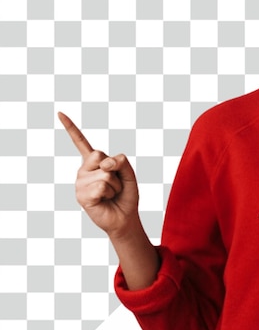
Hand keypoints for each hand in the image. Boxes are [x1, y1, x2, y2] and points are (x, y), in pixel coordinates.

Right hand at [58, 112, 139, 239]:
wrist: (124, 217)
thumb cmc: (125, 195)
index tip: (59, 113)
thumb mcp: (128, 173)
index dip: (70, 127)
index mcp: (93, 162)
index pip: (81, 142)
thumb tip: (105, 162)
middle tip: (114, 184)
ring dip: (115, 186)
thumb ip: (121, 161)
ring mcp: (80, 183)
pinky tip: (104, 200)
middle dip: (116, 171)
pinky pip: (102, 186)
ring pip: (106, 174)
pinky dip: (110, 193)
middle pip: (102, 156)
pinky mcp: (81, 196)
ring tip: (110, 194)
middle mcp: (83, 170)